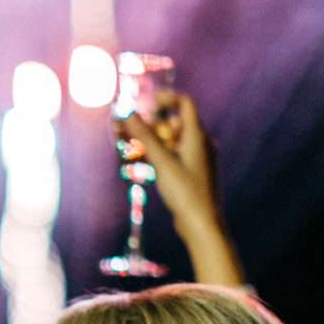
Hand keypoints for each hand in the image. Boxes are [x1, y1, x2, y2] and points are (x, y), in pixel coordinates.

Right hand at [127, 92, 246, 287]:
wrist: (202, 224)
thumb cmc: (186, 192)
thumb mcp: (162, 161)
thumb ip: (144, 135)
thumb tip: (126, 113)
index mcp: (197, 135)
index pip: (184, 103)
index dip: (165, 99)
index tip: (144, 104)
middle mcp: (199, 143)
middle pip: (170, 124)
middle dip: (146, 125)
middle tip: (121, 128)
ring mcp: (195, 159)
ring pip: (167, 142)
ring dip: (146, 142)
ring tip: (123, 146)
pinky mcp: (189, 174)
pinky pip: (170, 157)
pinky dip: (154, 156)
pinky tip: (136, 161)